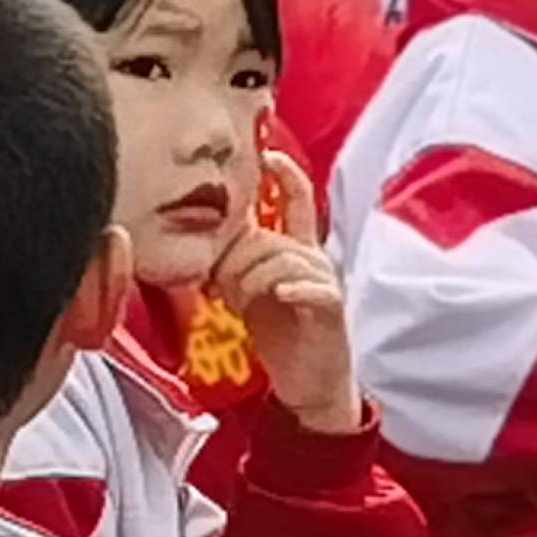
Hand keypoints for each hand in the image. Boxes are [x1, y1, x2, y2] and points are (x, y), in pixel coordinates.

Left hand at [210, 151, 358, 434]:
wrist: (310, 384)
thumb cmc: (281, 334)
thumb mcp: (252, 290)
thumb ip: (238, 262)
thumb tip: (206, 236)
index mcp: (298, 251)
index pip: (299, 202)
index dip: (286, 175)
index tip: (267, 153)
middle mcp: (314, 260)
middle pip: (269, 237)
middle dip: (236, 258)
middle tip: (219, 286)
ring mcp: (324, 283)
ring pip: (281, 261)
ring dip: (251, 280)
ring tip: (238, 303)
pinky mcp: (330, 309)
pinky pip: (311, 288)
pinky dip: (291, 289)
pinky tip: (279, 297)